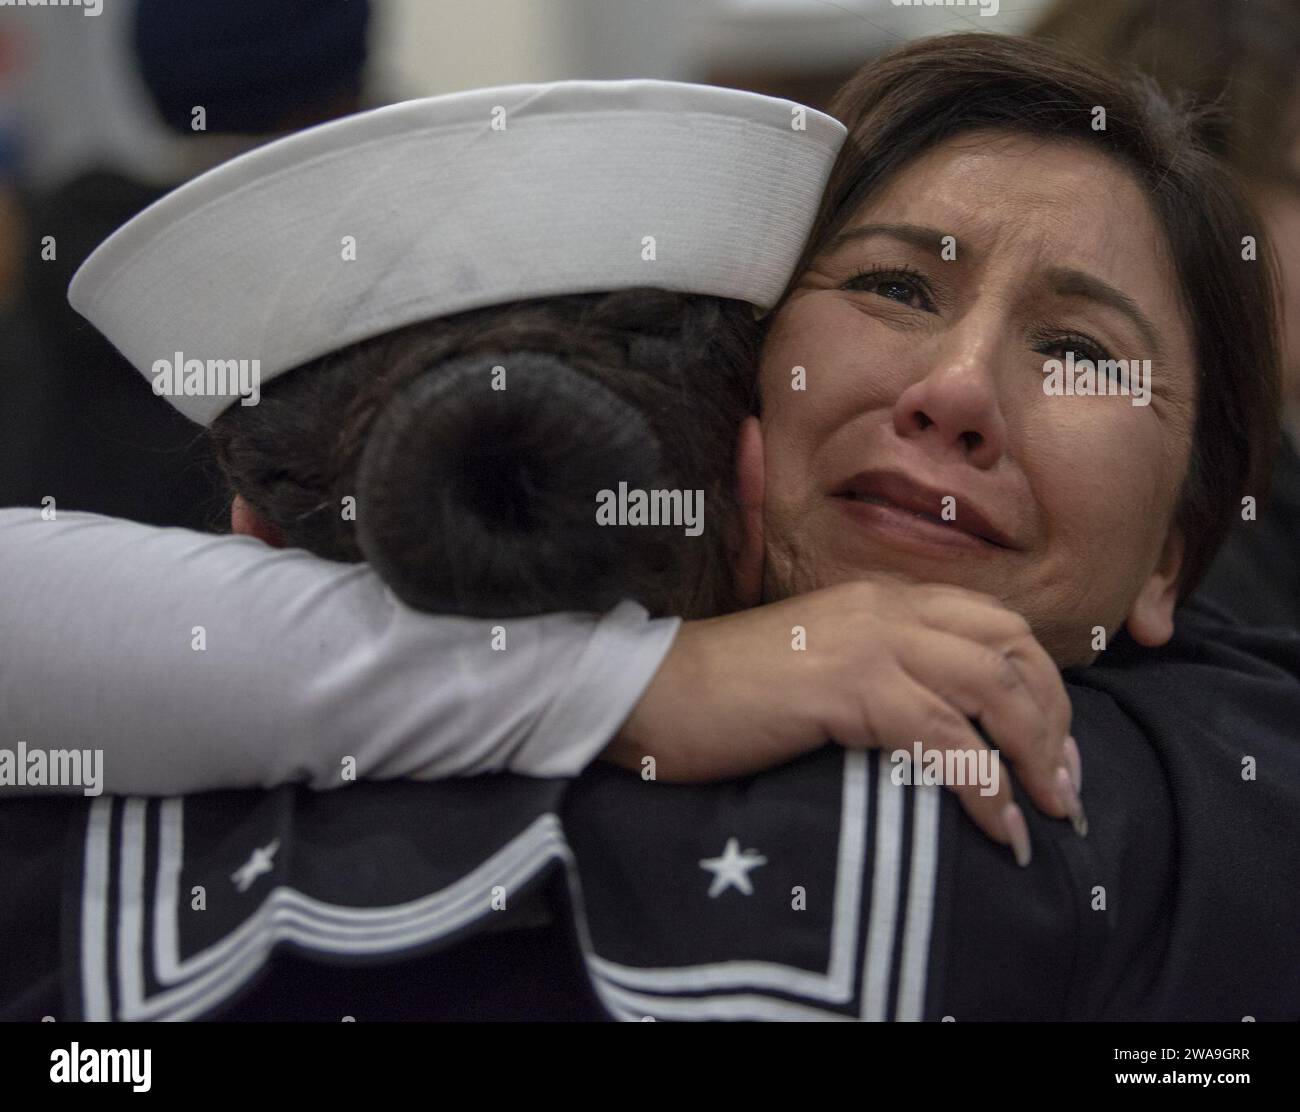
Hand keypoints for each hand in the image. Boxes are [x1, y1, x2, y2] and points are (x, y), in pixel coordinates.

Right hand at [603, 578, 1081, 864]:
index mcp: (884, 598)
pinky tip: (1000, 829)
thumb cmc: (730, 688)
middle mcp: (889, 609)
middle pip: (1012, 650)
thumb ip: (879, 670)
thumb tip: (937, 720)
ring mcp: (870, 644)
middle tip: (1065, 785)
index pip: (998, 624)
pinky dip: (987, 789)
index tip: (1056, 745)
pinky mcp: (849, 690)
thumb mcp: (821, 663)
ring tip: (1049, 815)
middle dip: (1055, 720)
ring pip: (993, 690)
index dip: (1043, 684)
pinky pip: (946, 741)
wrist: (656, 689)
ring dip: (1036, 757)